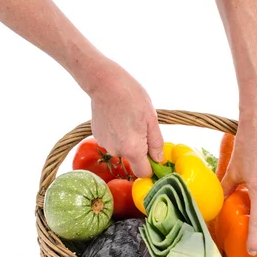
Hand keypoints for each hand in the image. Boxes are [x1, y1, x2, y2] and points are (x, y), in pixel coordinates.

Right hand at [89, 61, 163, 177]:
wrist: (105, 83)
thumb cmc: (132, 97)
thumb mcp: (152, 119)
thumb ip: (156, 144)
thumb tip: (159, 160)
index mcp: (133, 149)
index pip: (143, 172)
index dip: (151, 167)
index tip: (154, 155)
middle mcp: (116, 151)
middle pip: (132, 159)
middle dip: (139, 148)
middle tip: (141, 126)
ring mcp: (105, 144)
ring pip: (122, 149)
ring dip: (127, 139)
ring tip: (127, 119)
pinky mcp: (97, 136)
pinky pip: (112, 140)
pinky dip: (116, 133)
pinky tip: (117, 118)